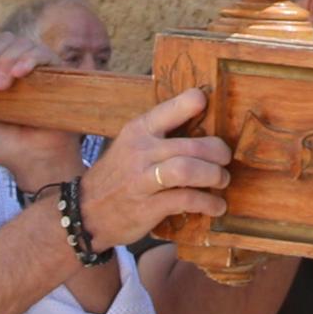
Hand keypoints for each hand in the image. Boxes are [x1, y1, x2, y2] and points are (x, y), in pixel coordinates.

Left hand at [0, 36, 86, 189]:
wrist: (34, 159)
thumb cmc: (1, 145)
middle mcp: (15, 67)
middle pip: (2, 39)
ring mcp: (35, 69)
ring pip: (20, 43)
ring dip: (6, 59)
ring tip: (3, 86)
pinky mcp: (55, 73)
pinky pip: (42, 52)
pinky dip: (29, 58)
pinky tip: (20, 73)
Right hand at [76, 85, 230, 251]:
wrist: (87, 211)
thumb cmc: (119, 174)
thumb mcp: (132, 144)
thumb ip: (161, 133)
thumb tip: (204, 119)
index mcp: (139, 130)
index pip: (169, 109)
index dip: (192, 102)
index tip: (207, 104)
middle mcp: (141, 152)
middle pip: (190, 145)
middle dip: (217, 152)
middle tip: (225, 159)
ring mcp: (142, 181)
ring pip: (188, 170)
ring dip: (213, 175)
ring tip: (222, 181)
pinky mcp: (147, 208)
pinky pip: (185, 201)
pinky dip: (207, 203)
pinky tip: (216, 206)